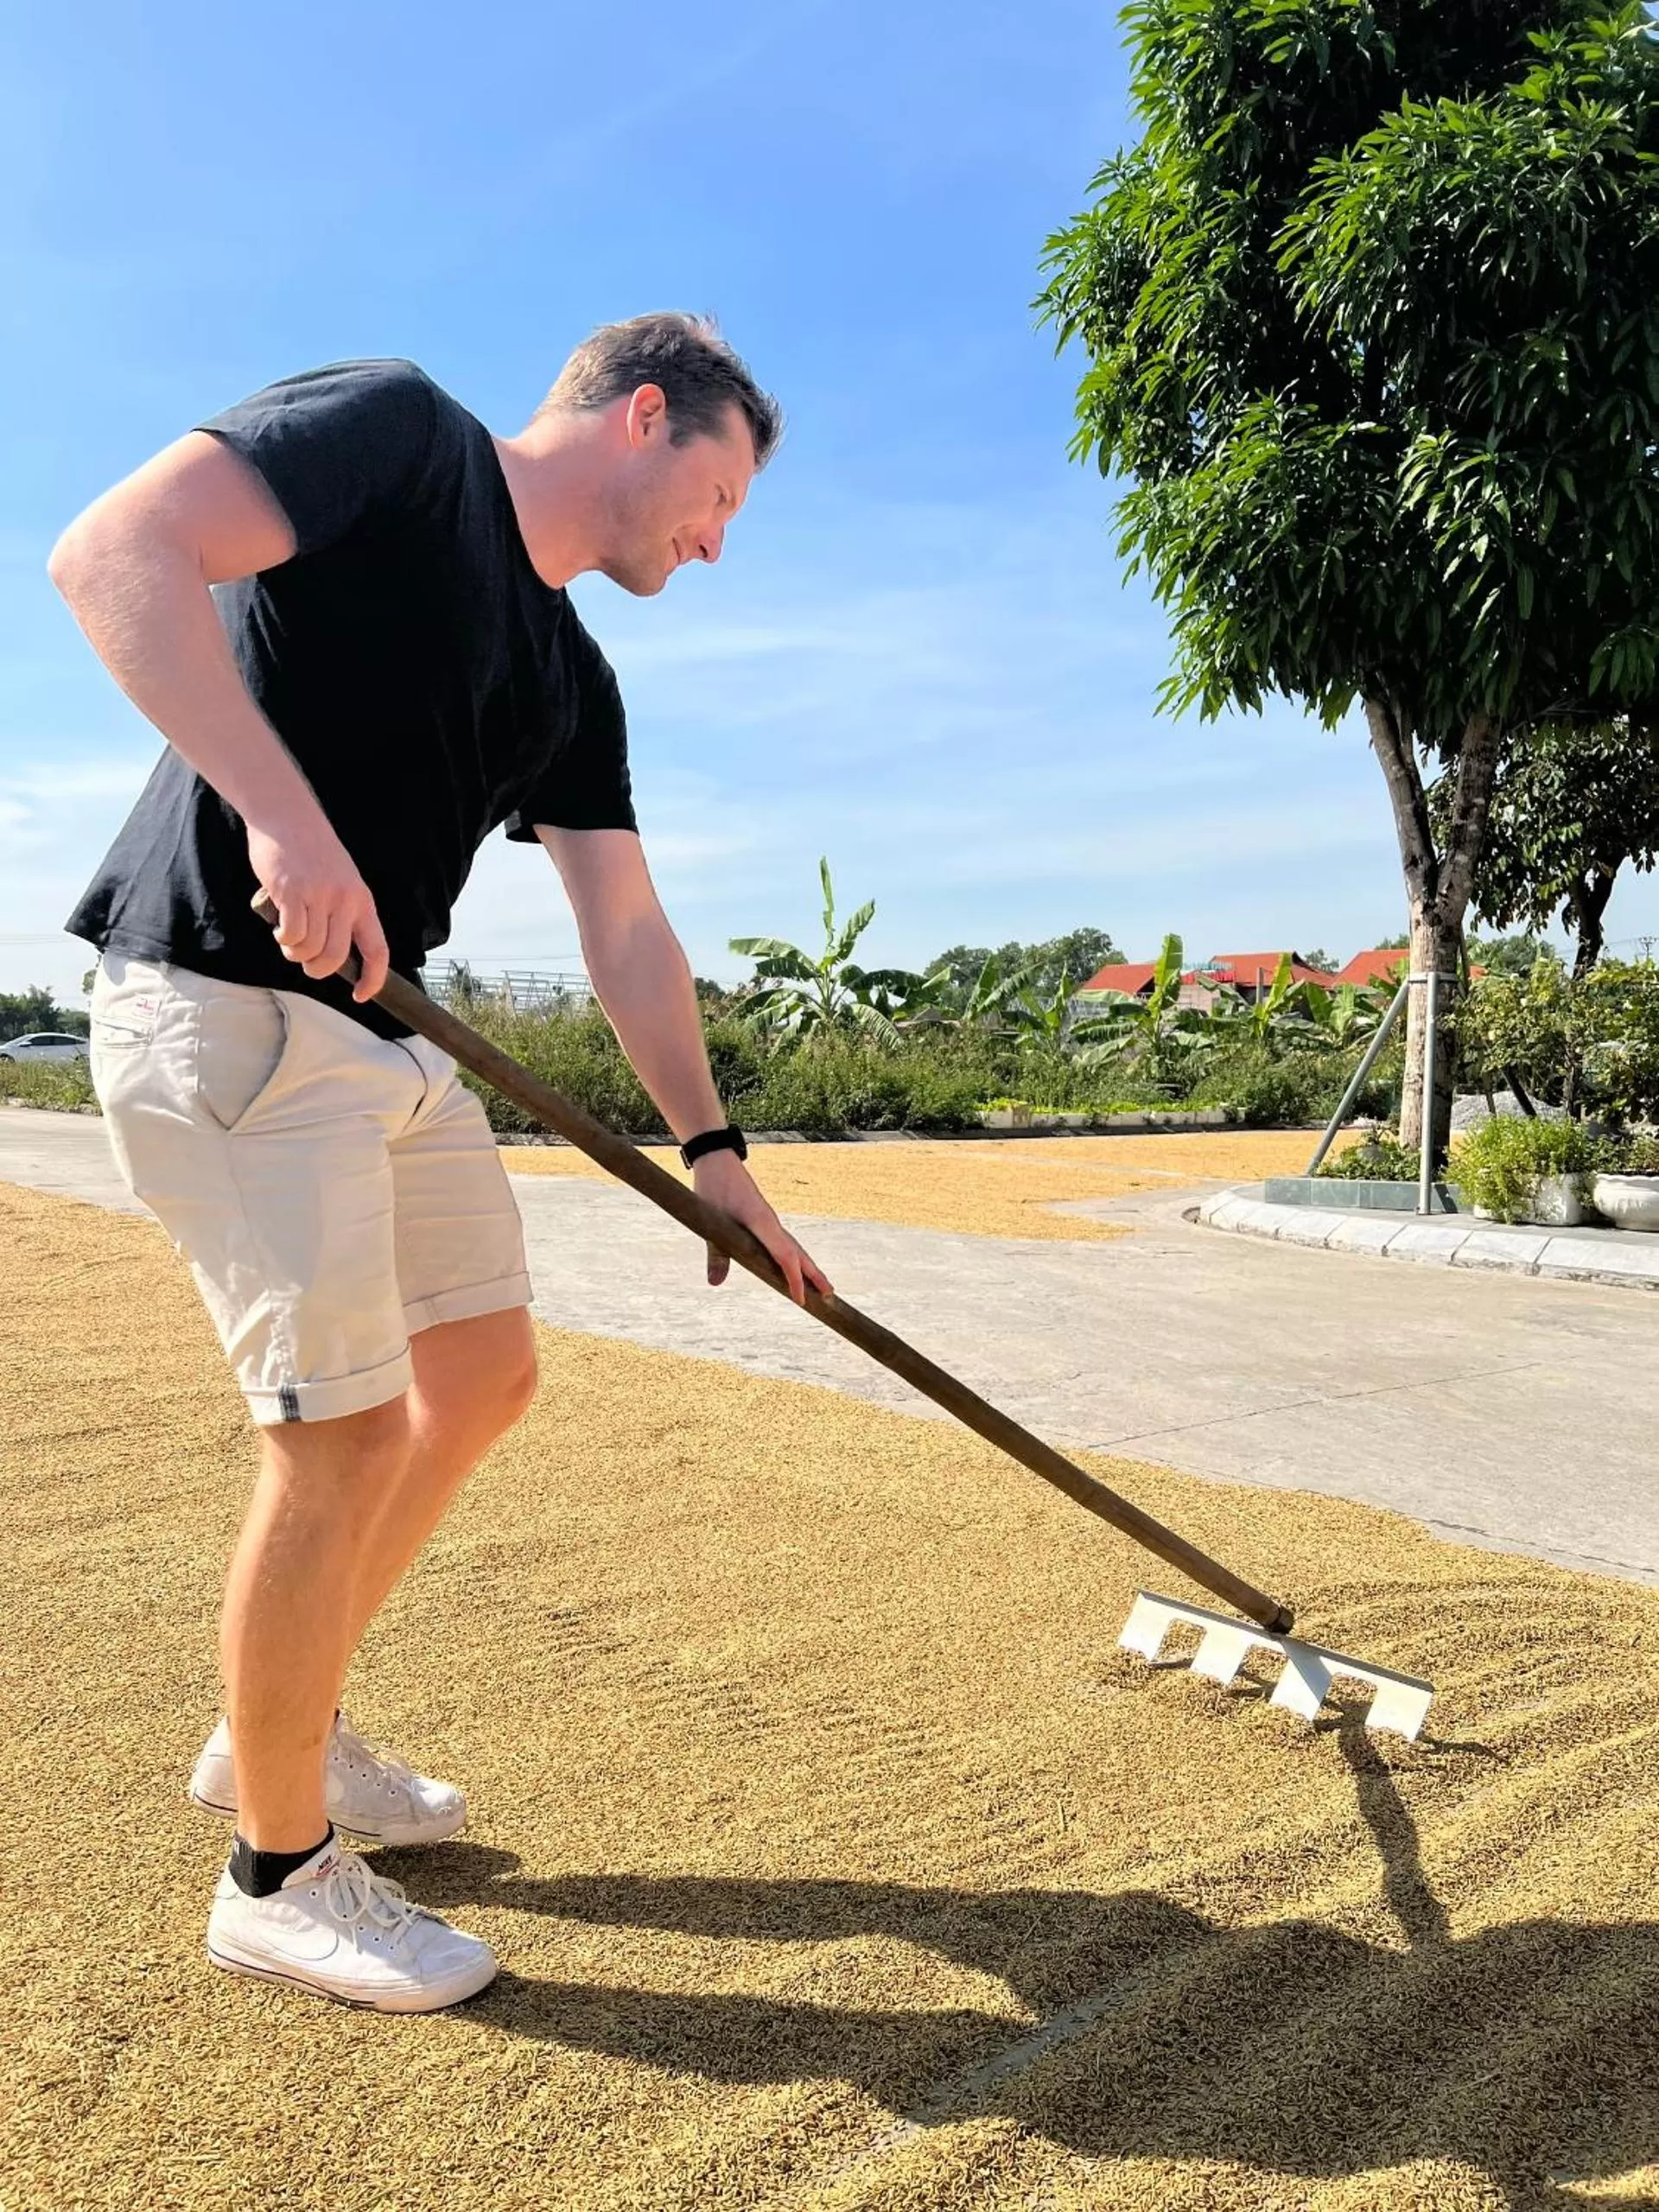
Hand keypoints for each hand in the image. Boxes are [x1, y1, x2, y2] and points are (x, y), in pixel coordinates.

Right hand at [247, 822, 389, 1001]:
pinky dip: (282, 937)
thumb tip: (332, 953)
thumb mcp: (340, 881)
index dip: (373, 979)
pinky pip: (290, 934)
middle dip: (317, 970)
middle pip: (335, 957)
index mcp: (362, 901)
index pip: (377, 949)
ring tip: (287, 936)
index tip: (361, 995)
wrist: (287, 815)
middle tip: (305, 962)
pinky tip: (278, 926)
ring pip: (309, 949)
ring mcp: (318, 896)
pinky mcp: (291, 892)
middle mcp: (344, 901)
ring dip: (294, 952)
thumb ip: (340, 913)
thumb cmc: (311, 851)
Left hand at [692, 1151, 832, 1305]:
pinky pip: (785, 1241)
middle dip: (815, 1275)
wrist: (717, 1160)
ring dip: (808, 1266)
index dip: (795, 1279)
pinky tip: (794, 1265)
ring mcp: (770, 1220)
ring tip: (821, 1284)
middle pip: (799, 1252)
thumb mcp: (710, 1224)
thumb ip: (716, 1254)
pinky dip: (795, 1256)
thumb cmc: (713, 1188)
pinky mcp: (764, 1218)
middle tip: (830, 1295)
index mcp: (762, 1222)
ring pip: (794, 1247)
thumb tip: (715, 1283)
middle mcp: (772, 1222)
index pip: (785, 1255)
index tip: (802, 1299)